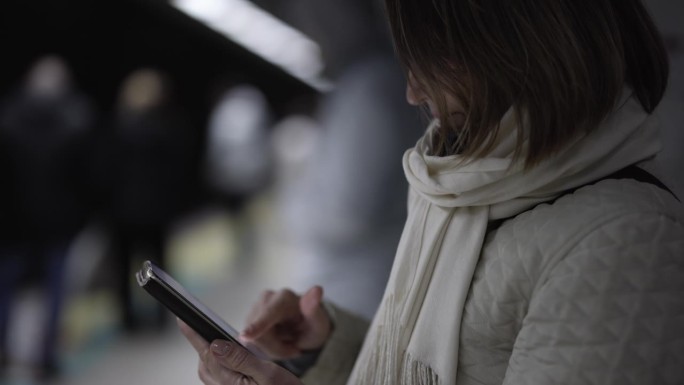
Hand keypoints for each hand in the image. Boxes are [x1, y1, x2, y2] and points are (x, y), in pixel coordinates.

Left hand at [179, 319, 302, 384]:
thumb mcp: (268, 373)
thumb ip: (241, 359)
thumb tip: (216, 344)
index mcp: (231, 383)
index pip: (208, 355)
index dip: (194, 336)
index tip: (183, 320)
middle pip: (205, 362)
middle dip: (203, 344)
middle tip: (201, 325)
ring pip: (210, 370)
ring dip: (210, 354)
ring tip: (216, 338)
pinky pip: (218, 376)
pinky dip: (218, 363)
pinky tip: (229, 356)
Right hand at [240, 286, 330, 359]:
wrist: (304, 327)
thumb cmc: (312, 325)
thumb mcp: (318, 322)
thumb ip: (314, 309)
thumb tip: (317, 289)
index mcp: (284, 297)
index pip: (269, 313)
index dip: (257, 325)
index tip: (245, 336)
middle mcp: (266, 298)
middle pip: (259, 333)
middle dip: (276, 348)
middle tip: (294, 350)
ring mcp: (254, 309)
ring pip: (252, 340)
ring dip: (271, 349)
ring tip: (287, 345)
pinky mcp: (247, 320)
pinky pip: (250, 342)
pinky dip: (264, 348)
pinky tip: (276, 343)